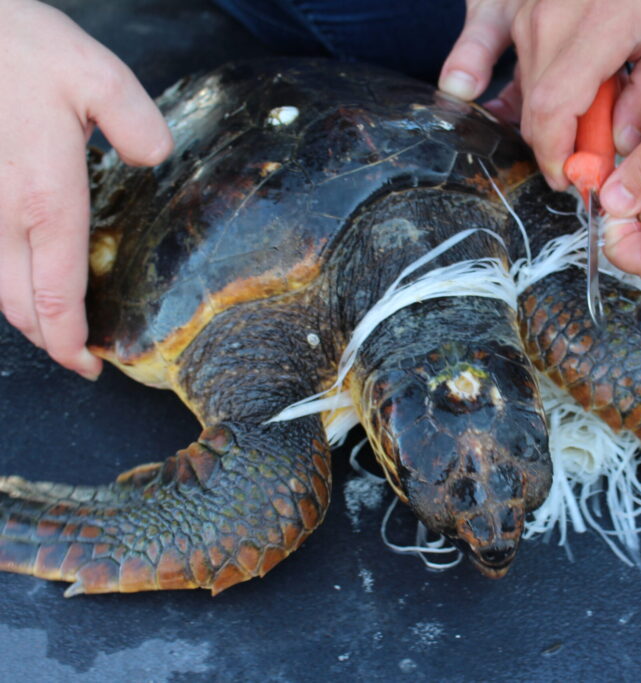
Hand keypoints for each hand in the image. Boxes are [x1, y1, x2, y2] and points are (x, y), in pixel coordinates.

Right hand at [0, 0, 172, 378]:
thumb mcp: (95, 74)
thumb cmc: (14, 45)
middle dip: (49, 341)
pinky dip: (4, 279)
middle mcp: (1, 212)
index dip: (70, 341)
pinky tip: (25, 275)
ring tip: (58, 326)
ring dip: (25, 313)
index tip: (88, 365)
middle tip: (79, 357)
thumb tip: (155, 158)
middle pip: (19, 304)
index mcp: (44, 197)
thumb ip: (136, 124)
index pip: (56, 294)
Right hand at [440, 0, 640, 187]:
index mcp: (597, 27)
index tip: (574, 178)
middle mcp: (547, 21)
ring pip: (519, 91)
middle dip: (558, 146)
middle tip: (588, 154)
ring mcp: (519, 10)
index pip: (557, 111)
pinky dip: (469, 73)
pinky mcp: (498, 2)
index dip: (559, 156)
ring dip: (538, 116)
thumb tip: (623, 144)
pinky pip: (476, 49)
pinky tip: (468, 89)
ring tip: (572, 118)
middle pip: (537, 110)